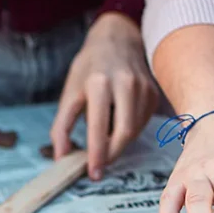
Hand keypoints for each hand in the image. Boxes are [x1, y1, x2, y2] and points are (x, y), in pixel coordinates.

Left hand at [49, 12, 158, 178]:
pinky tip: (118, 120)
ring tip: (105, 137)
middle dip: (112, 154)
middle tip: (100, 166)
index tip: (93, 173)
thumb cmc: (89, 67)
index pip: (101, 128)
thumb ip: (62, 126)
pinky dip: (128, 130)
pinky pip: (142, 122)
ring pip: (135, 130)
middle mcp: (126, 84)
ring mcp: (143, 89)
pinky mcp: (153, 94)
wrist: (117, 39)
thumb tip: (60, 157)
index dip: (97, 154)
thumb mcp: (70, 92)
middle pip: (125, 133)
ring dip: (119, 142)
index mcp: (100, 84)